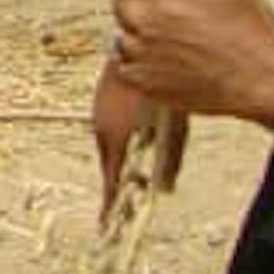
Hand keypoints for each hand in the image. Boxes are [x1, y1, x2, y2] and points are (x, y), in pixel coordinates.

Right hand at [90, 55, 187, 213]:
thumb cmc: (163, 89)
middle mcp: (101, 128)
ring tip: (129, 174)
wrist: (143, 47)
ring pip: (106, 147)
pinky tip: (131, 141)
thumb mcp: (174, 128)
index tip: (105, 225)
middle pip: (107, 165)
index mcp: (115, 138)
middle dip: (114, 184)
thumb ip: (169, 160)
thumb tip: (165, 189)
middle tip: (120, 204)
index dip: (109, 205)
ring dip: (116, 162)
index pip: (110, 181)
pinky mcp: (102, 101)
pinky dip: (116, 143)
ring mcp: (100, 113)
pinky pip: (106, 130)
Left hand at [106, 0, 273, 125]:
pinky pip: (125, 66)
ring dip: (139, 33)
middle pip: (120, 2)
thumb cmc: (246, 27)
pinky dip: (139, 62)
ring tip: (174, 39)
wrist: (262, 76)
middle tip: (172, 11)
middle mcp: (144, 20)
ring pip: (122, 34)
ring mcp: (141, 53)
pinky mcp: (144, 82)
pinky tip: (167, 60)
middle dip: (140, 2)